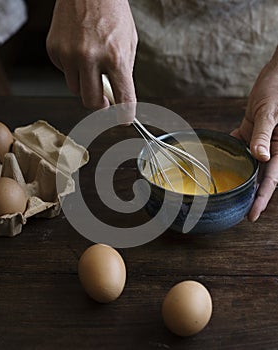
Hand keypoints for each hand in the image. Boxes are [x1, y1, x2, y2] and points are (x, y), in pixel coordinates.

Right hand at [46, 0, 137, 112]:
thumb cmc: (112, 12)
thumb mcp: (129, 42)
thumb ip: (124, 71)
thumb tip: (118, 96)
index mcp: (115, 57)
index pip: (123, 97)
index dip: (125, 114)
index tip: (125, 119)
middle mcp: (90, 57)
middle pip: (91, 101)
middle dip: (100, 105)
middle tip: (105, 101)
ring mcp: (69, 54)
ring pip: (75, 89)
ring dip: (85, 85)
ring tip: (92, 66)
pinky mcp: (54, 50)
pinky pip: (64, 73)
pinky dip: (72, 69)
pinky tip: (78, 51)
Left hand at [231, 46, 277, 221]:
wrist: (277, 71)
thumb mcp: (270, 112)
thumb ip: (263, 134)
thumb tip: (261, 157)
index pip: (271, 180)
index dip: (261, 199)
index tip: (251, 215)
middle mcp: (272, 147)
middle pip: (259, 176)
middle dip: (248, 193)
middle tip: (235, 210)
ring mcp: (260, 139)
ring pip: (248, 162)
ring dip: (237, 174)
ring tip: (224, 190)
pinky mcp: (250, 129)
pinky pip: (239, 143)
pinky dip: (230, 150)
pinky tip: (218, 157)